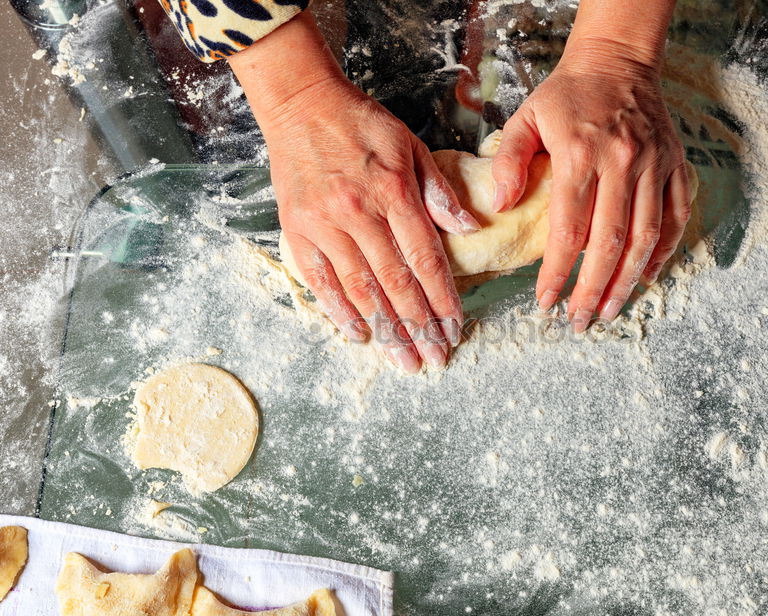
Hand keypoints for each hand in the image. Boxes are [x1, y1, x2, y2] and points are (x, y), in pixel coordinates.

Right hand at [230, 15, 479, 371]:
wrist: (301, 105)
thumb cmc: (361, 124)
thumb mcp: (411, 146)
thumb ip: (439, 191)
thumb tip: (470, 230)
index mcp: (394, 191)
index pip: (424, 258)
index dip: (441, 298)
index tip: (454, 327)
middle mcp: (359, 212)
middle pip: (395, 282)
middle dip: (419, 326)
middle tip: (434, 359)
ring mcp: (324, 224)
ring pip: (361, 289)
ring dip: (386, 330)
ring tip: (404, 360)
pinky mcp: (296, 230)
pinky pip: (320, 280)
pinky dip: (340, 311)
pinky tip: (360, 335)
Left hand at [492, 38, 692, 331]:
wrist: (619, 61)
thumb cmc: (567, 95)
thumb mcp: (525, 117)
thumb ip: (509, 162)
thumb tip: (502, 206)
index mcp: (579, 154)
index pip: (567, 229)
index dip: (556, 272)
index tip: (545, 302)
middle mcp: (621, 163)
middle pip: (609, 242)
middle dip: (593, 289)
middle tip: (580, 321)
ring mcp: (653, 165)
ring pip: (645, 236)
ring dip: (627, 280)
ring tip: (610, 311)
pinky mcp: (675, 166)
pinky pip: (674, 217)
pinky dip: (663, 251)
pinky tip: (645, 277)